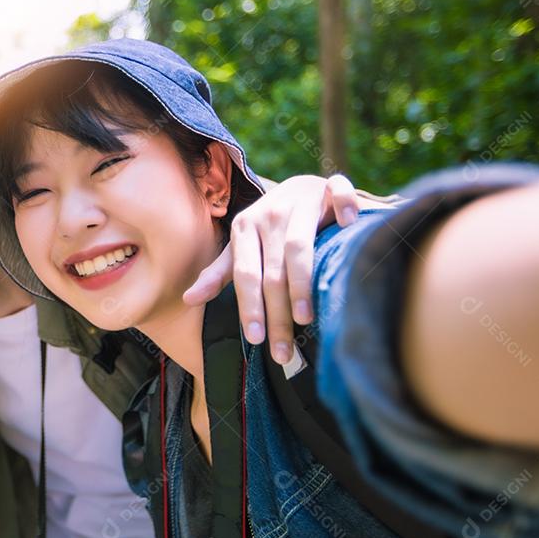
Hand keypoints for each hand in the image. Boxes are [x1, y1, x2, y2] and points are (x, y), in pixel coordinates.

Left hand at [184, 174, 358, 363]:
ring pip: (299, 245)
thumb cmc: (268, 227)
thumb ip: (219, 274)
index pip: (245, 274)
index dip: (250, 306)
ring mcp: (300, 199)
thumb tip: (189, 299)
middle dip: (277, 313)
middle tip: (283, 351)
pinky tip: (349, 225)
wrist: (301, 186)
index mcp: (245, 227)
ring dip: (301, 282)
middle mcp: (270, 213)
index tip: (255, 339)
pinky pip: (338, 193)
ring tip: (305, 319)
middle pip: (273, 270)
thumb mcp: (241, 248)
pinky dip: (345, 206)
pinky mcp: (328, 188)